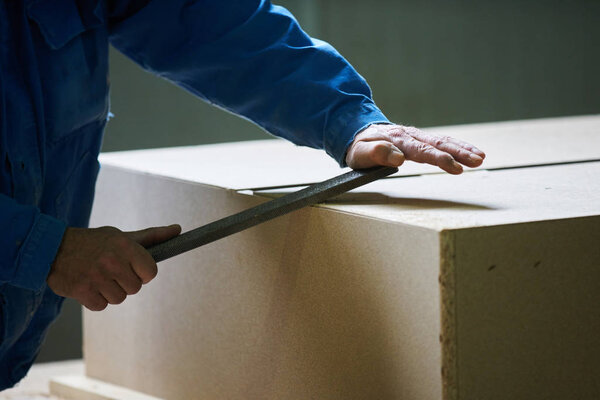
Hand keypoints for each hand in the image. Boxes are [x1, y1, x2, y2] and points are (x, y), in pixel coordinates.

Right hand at [47, 224, 181, 310]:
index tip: (133, 268)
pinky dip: (96, 299)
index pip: (151, 272)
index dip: (143, 273)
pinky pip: (102, 306)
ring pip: (120, 298)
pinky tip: (88, 285)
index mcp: (125, 246)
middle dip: (126, 282)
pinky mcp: (82, 291)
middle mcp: (113, 262)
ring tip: (99, 277)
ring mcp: (97, 277)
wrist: (52, 248)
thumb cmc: (93, 242)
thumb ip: (152, 237)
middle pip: (136, 288)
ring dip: (110, 292)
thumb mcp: (122, 236)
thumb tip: (178, 230)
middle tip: (112, 271)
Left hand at [345, 124, 484, 173]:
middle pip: (437, 144)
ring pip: (443, 141)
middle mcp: (410, 136)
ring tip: (481, 158)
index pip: (421, 151)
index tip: (453, 166)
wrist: (358, 132)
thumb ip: (376, 154)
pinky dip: (458, 146)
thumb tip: (398, 158)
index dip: (438, 159)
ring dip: (463, 149)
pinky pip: (442, 141)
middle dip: (458, 152)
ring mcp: (417, 136)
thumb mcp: (360, 153)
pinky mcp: (421, 139)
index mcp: (397, 140)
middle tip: (476, 161)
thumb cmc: (359, 147)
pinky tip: (472, 152)